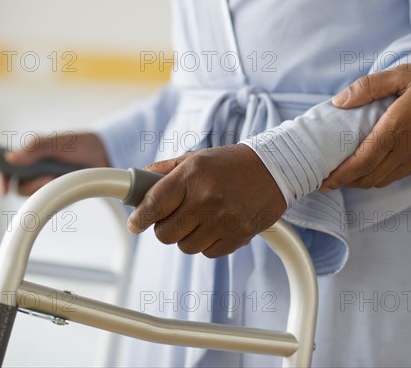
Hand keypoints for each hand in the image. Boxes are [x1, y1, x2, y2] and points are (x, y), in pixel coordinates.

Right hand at [0, 132, 108, 194]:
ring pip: (35, 195)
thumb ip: (35, 148)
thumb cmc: (80, 144)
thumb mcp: (58, 142)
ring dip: (46, 188)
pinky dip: (58, 194)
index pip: (7, 168)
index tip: (4, 189)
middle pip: (20, 186)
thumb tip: (11, 157)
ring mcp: (46, 181)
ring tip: (61, 177)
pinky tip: (68, 183)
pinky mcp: (58, 191)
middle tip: (49, 178)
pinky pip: (52, 200)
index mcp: (30, 155)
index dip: (2, 179)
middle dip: (32, 185)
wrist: (104, 154)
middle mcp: (35, 169)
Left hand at [127, 144, 285, 257]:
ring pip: (186, 246)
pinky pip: (209, 253)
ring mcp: (223, 219)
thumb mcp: (197, 158)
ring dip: (188, 237)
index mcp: (191, 175)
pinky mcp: (239, 235)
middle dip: (165, 228)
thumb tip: (139, 180)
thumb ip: (166, 170)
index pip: (154, 205)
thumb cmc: (232, 163)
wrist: (275, 169)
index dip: (140, 218)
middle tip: (175, 218)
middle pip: (166, 234)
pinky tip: (218, 226)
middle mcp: (206, 198)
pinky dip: (208, 244)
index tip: (135, 224)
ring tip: (202, 219)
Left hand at [320, 60, 410, 189]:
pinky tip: (370, 169)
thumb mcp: (402, 73)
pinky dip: (379, 178)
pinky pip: (398, 175)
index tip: (321, 181)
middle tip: (325, 180)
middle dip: (344, 183)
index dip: (339, 176)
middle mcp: (406, 148)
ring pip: (383, 180)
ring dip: (360, 182)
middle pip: (368, 178)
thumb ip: (367, 87)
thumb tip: (338, 101)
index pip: (361, 163)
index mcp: (396, 128)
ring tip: (343, 177)